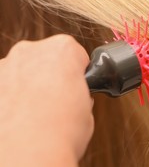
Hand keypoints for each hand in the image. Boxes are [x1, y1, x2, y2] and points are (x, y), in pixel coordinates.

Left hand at [0, 35, 92, 165]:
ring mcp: (4, 66)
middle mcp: (30, 50)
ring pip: (20, 71)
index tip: (76, 88)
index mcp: (62, 49)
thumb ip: (78, 92)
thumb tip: (70, 98)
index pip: (75, 54)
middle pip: (45, 57)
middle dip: (50, 76)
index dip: (78, 74)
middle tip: (56, 101)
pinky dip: (9, 98)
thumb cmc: (61, 130)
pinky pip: (4, 87)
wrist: (29, 153)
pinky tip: (17, 118)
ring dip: (27, 86)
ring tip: (35, 113)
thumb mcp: (87, 107)